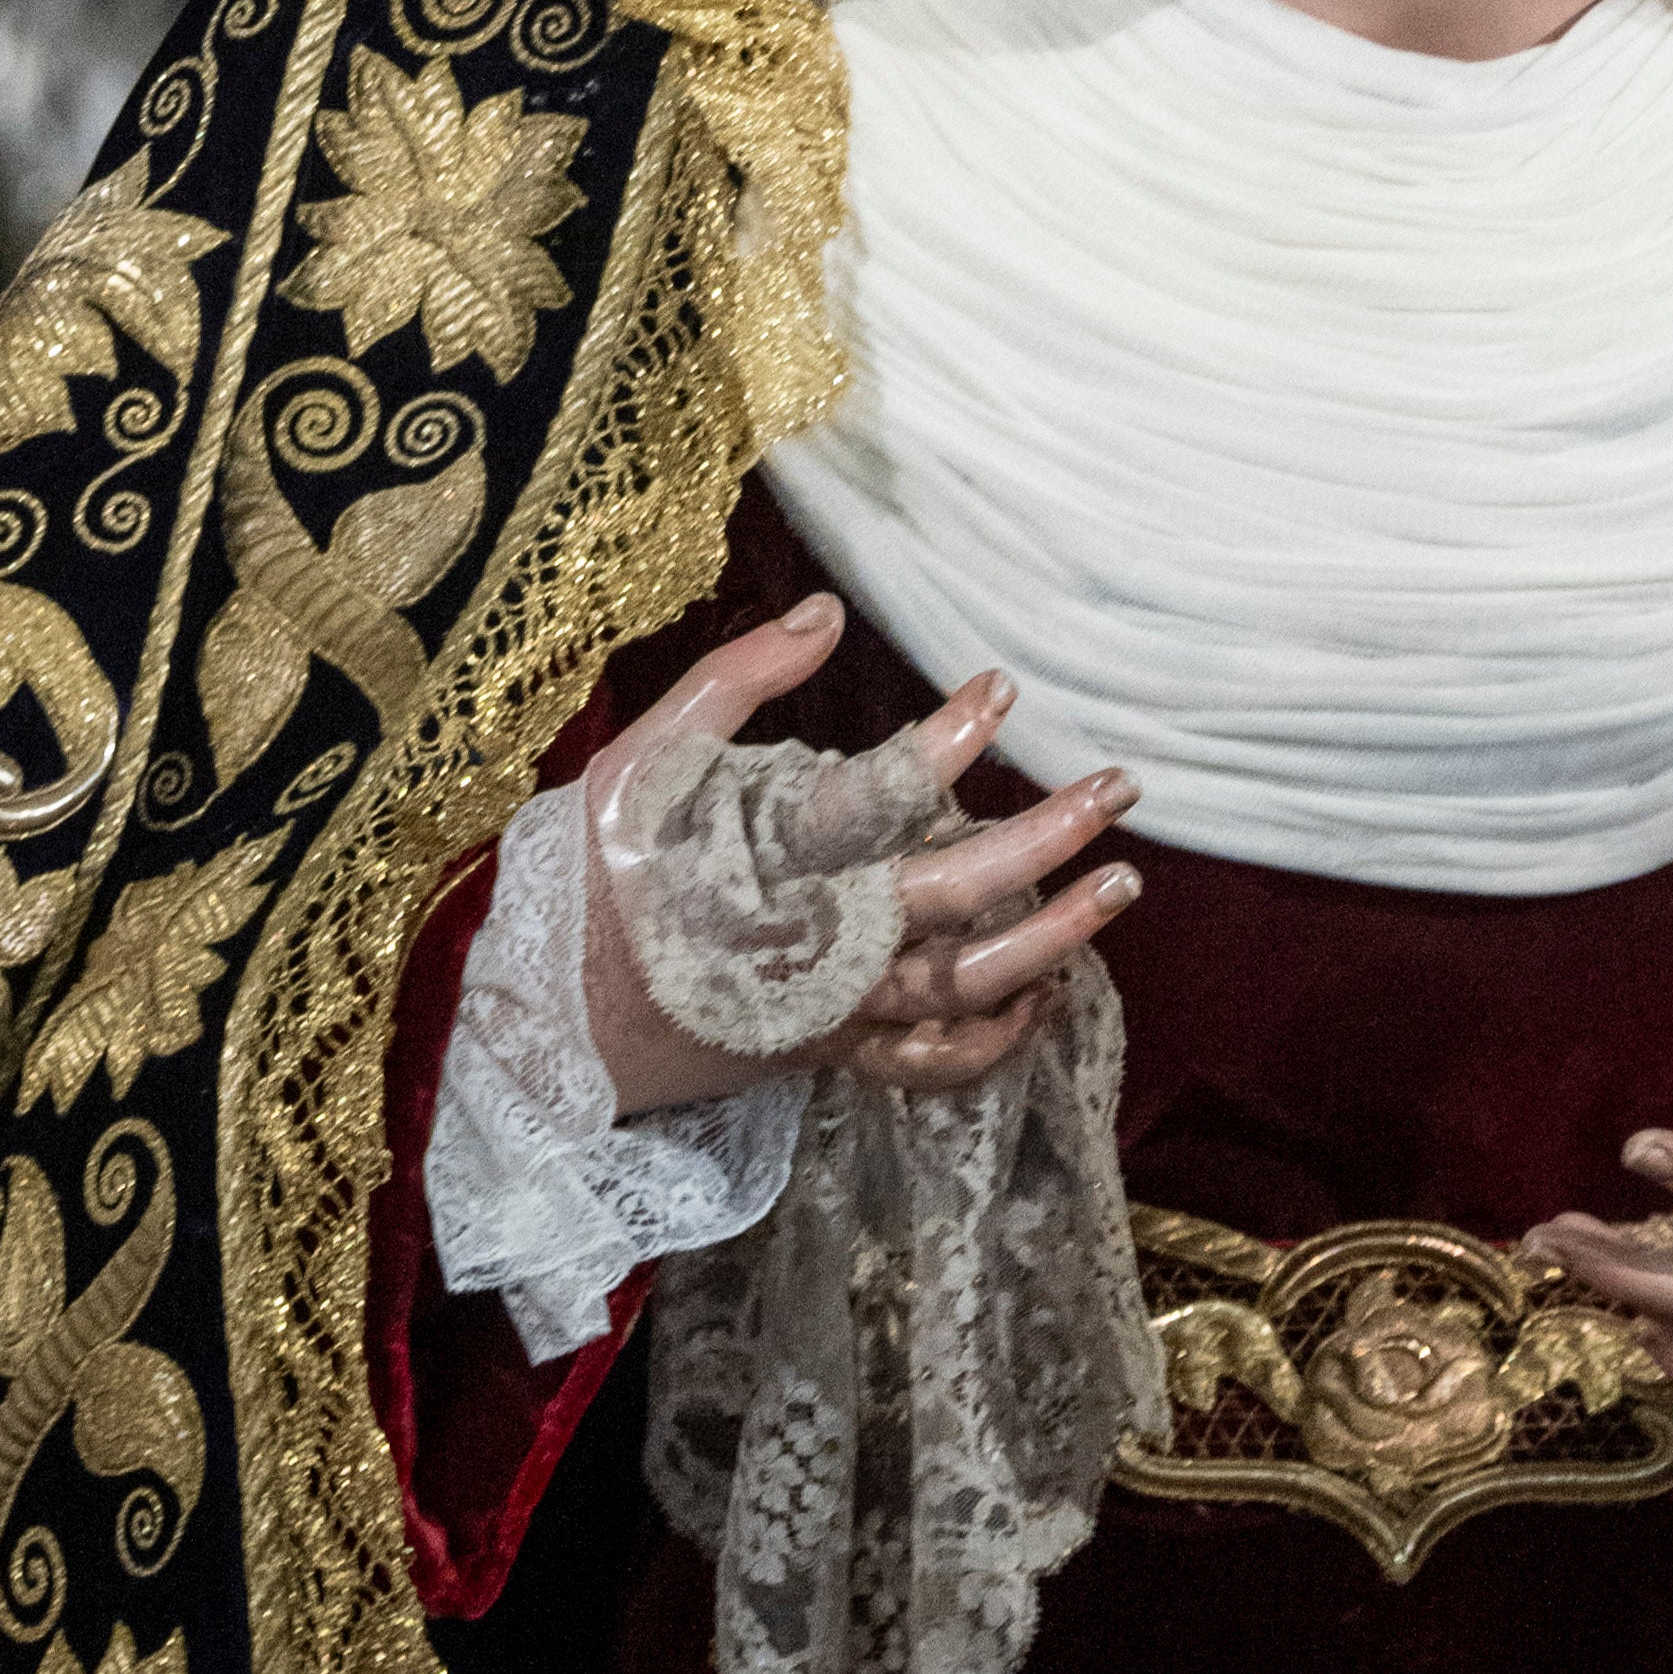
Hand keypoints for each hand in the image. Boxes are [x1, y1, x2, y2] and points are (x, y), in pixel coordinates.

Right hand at [578, 594, 1138, 1119]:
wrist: (552, 1021)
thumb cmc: (600, 874)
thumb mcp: (645, 756)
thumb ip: (737, 679)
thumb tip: (828, 612)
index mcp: (771, 858)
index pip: (878, 794)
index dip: (948, 741)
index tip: (1004, 687)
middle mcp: (819, 940)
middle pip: (957, 893)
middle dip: (1049, 840)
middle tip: (1120, 787)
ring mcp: (833, 1009)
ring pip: (966, 983)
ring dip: (1055, 938)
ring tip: (1120, 886)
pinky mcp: (831, 1055)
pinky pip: (931, 1061)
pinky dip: (995, 1037)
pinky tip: (1046, 994)